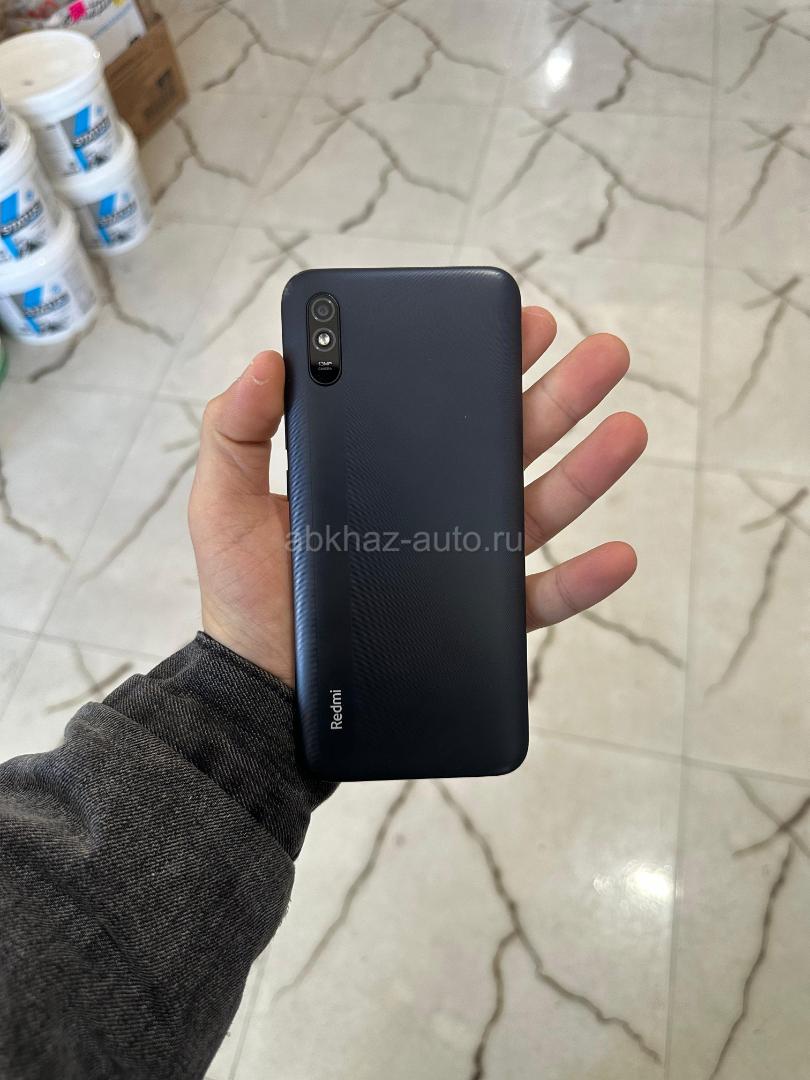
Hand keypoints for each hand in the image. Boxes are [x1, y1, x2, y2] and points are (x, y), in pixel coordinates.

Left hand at [188, 308, 645, 683]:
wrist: (264, 687)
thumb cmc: (245, 593)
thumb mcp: (223, 502)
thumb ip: (235, 429)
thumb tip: (270, 358)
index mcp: (384, 467)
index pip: (444, 404)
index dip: (488, 360)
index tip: (526, 323)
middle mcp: (431, 505)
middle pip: (506, 442)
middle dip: (560, 395)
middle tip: (604, 353)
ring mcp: (458, 560)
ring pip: (537, 506)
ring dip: (588, 469)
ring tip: (626, 428)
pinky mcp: (473, 619)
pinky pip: (537, 598)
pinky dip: (583, 581)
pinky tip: (618, 553)